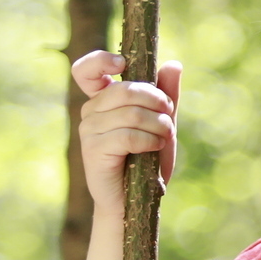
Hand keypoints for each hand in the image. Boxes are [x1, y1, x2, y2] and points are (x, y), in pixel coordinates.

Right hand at [73, 50, 181, 214]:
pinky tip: (154, 149)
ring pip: (132, 114)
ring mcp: (88, 130)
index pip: (86, 70)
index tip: (122, 63)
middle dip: (158, 101)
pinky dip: (151, 141)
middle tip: (168, 117)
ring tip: (163, 137)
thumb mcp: (162, 122)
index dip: (100, 60)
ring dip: (160, 126)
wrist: (137, 199)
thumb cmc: (148, 159)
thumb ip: (167, 94)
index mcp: (103, 99)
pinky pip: (129, 135)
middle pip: (126, 90)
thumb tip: (174, 63)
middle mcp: (91, 111)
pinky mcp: (93, 150)